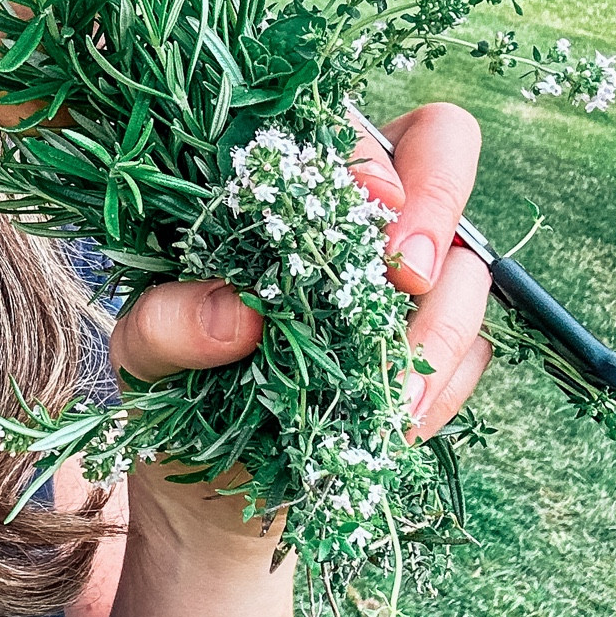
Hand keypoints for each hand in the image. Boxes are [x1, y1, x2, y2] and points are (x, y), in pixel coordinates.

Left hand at [108, 101, 491, 491]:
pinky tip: (391, 422)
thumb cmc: (174, 390)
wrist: (210, 491)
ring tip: (389, 395)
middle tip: (406, 278)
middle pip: (444, 153)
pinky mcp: (439, 357)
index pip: (351, 125)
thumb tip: (238, 313)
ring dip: (437, 332)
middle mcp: (359, 219)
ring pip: (467, 273)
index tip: (365, 204)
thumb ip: (167, 324)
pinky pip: (472, 359)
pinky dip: (438, 390)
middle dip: (437, 212)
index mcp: (286, 184)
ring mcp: (409, 287)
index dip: (372, 156)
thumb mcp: (144, 353)